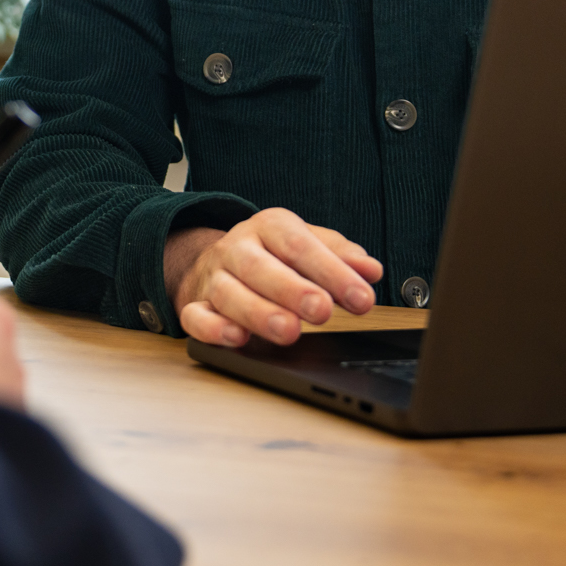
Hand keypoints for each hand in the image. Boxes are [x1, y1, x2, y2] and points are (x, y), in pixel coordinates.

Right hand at [165, 209, 383, 347]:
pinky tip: (237, 338)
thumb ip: (340, 255)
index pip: (300, 245)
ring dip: (258, 313)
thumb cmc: (273, 255)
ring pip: (228, 292)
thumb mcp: (309, 243)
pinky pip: (196, 316)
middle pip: (259, 266)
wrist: (217, 259)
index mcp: (269, 226)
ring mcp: (214, 277)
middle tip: (322, 311)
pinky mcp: (195, 304)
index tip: (361, 298)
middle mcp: (238, 248)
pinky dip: (213, 328)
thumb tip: (370, 270)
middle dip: (291, 290)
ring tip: (289, 331)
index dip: (332, 272)